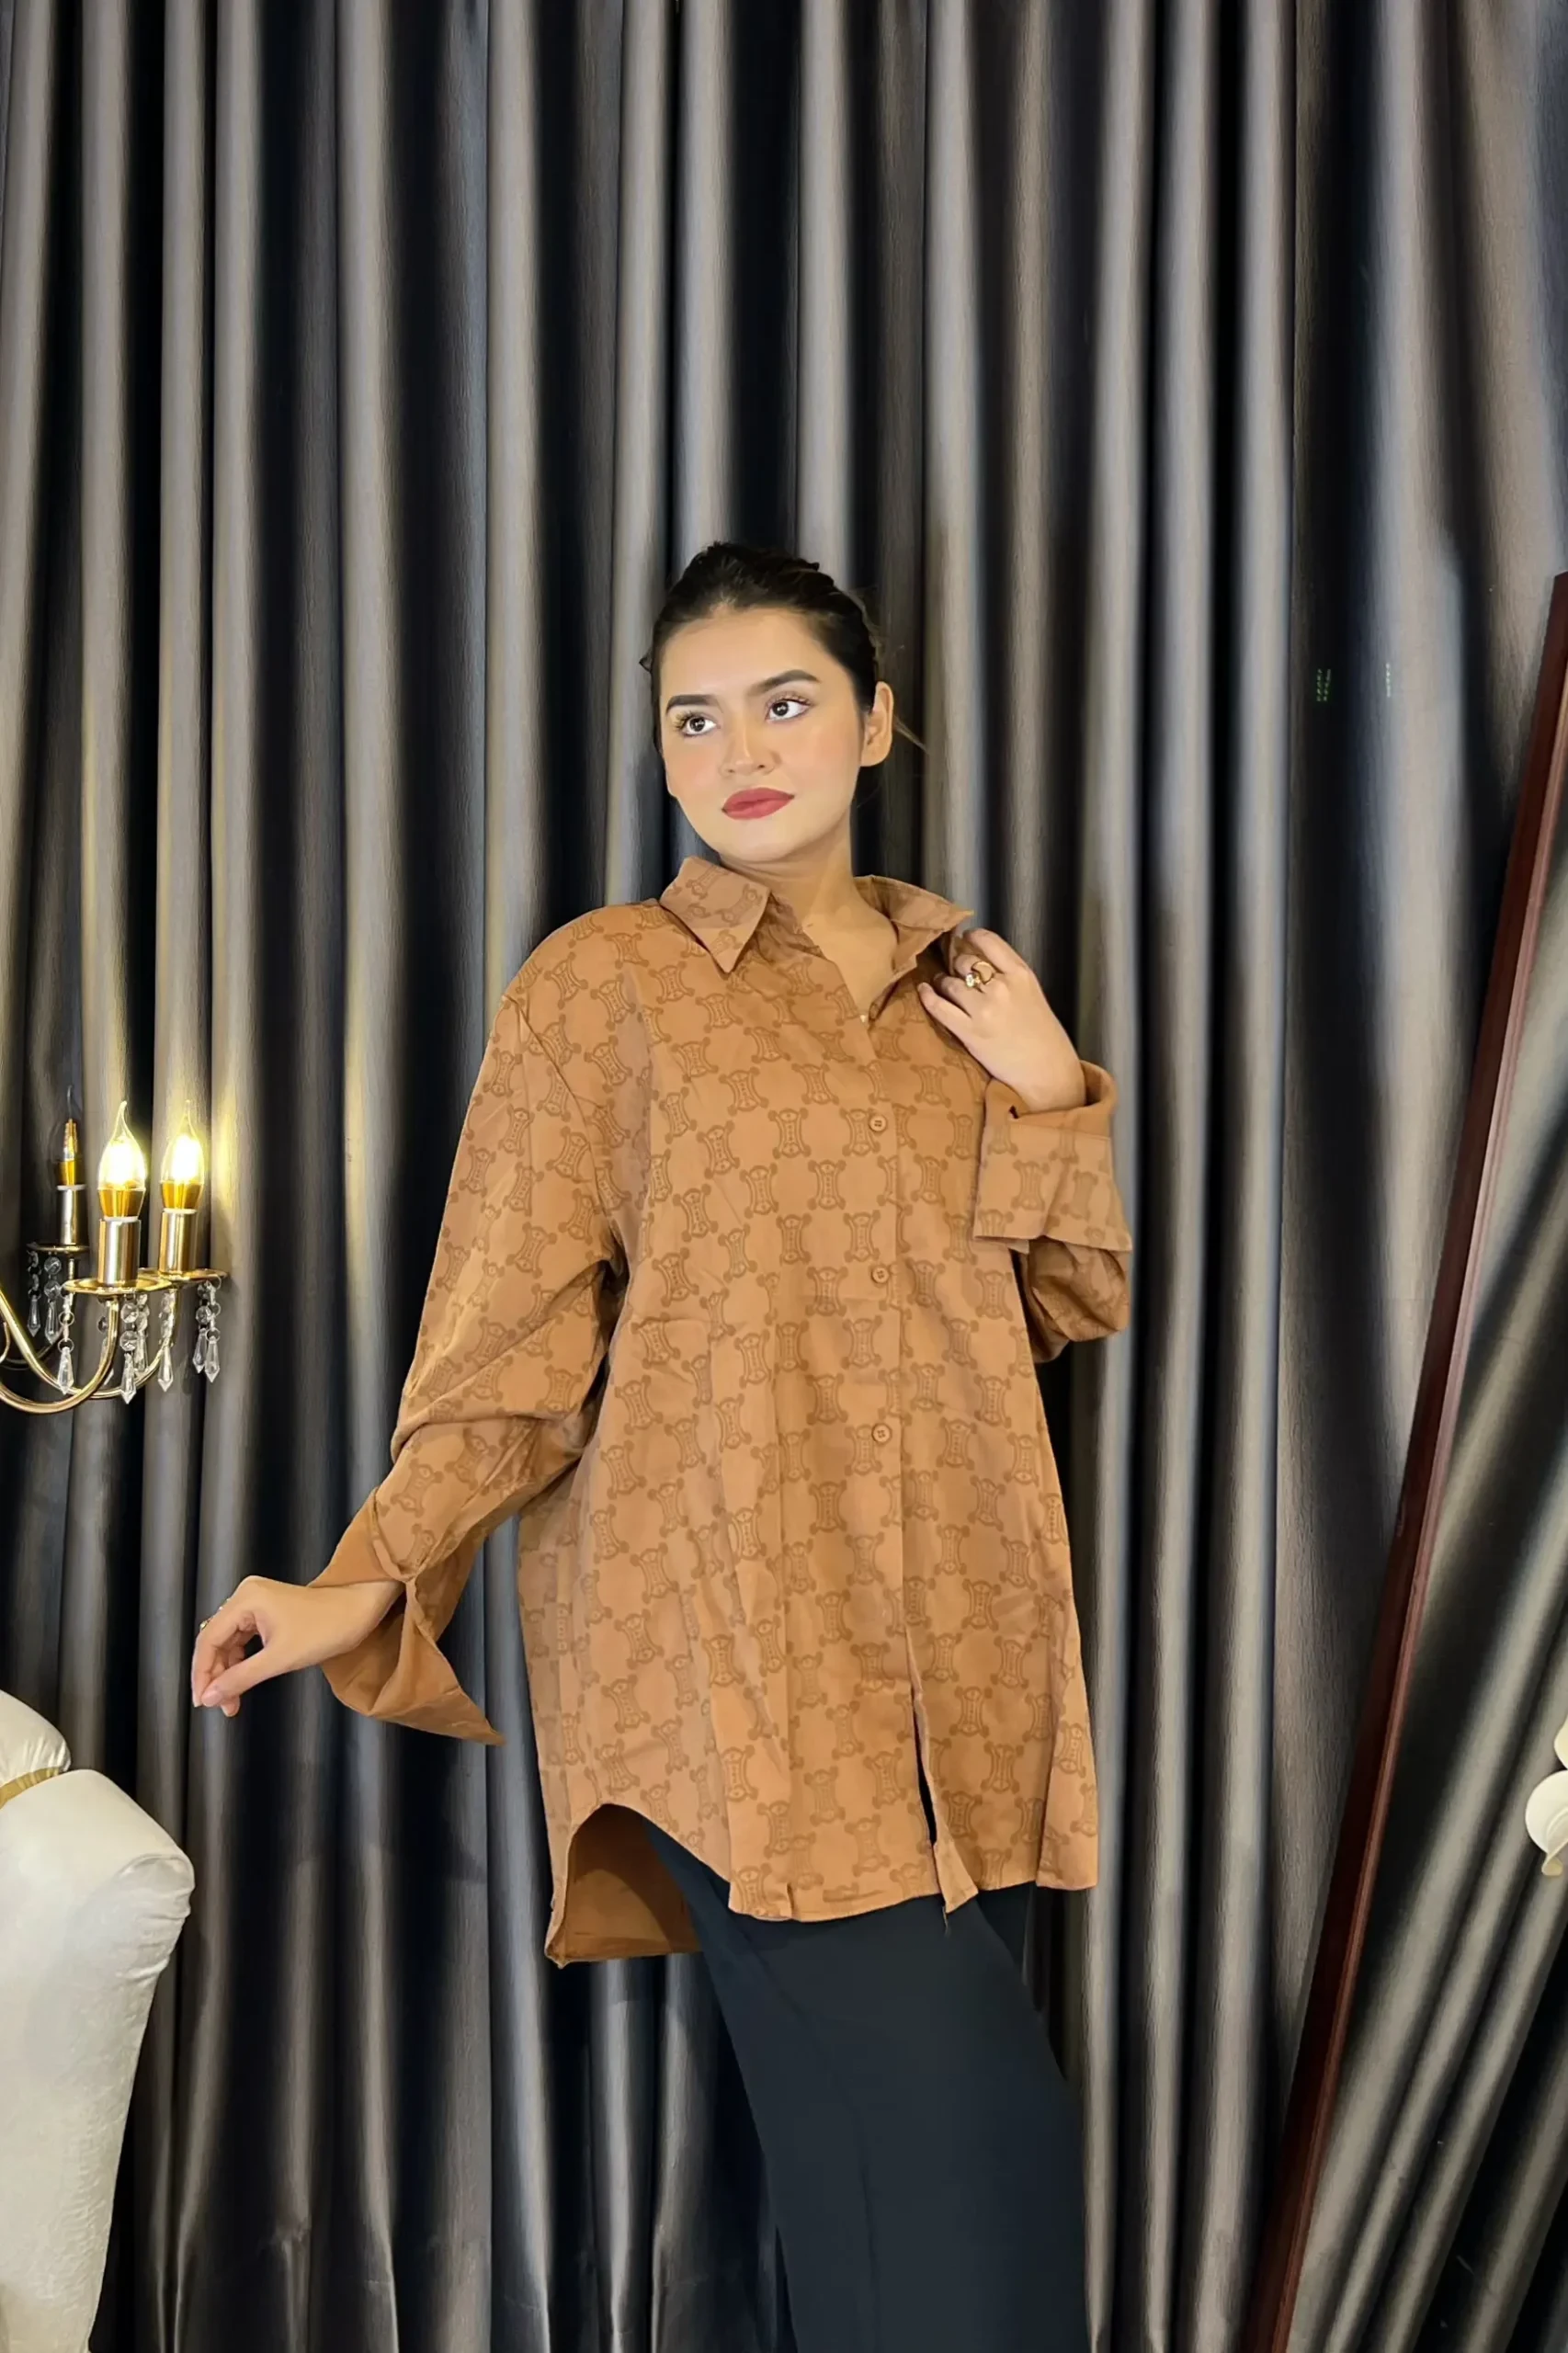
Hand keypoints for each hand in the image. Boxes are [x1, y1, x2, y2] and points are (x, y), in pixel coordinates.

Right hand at [190, 1575, 401, 1717]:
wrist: (359, 1611)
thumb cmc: (328, 1628)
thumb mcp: (279, 1659)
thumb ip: (240, 1679)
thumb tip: (211, 1696)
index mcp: (246, 1599)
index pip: (208, 1639)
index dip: (201, 1673)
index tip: (202, 1700)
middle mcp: (246, 1595)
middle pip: (216, 1640)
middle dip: (215, 1675)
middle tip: (218, 1704)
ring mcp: (256, 1602)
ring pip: (228, 1642)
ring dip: (228, 1671)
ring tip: (231, 1700)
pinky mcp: (266, 1610)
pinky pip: (243, 1638)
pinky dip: (241, 1662)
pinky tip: (242, 1681)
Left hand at [917, 927, 1086, 1110]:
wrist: (1046, 1071)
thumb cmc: (1043, 1036)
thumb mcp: (1033, 994)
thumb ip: (1009, 976)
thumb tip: (980, 962)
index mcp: (1021, 975)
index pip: (989, 942)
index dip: (971, 937)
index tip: (963, 938)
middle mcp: (1001, 987)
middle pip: (965, 962)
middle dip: (956, 965)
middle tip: (954, 971)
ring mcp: (984, 1009)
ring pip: (950, 982)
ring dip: (942, 982)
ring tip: (941, 986)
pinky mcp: (969, 1032)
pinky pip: (939, 1007)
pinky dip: (928, 997)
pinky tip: (924, 992)